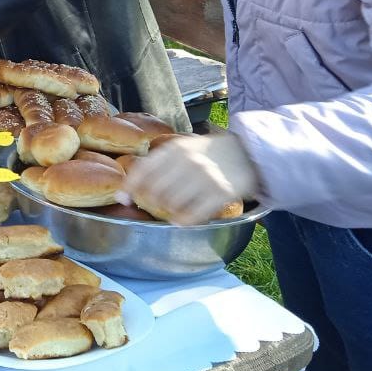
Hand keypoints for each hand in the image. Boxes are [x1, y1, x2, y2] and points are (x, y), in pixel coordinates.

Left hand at [123, 132, 258, 225]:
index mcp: (174, 149)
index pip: (143, 170)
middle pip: (154, 191)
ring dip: (167, 212)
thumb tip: (127, 191)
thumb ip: (159, 166)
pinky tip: (181, 220)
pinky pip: (194, 214)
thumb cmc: (209, 153)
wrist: (248, 152)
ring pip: (172, 204)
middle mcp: (188, 161)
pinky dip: (183, 220)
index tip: (123, 199)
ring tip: (171, 211)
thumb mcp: (183, 149)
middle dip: (149, 202)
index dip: (129, 187)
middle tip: (154, 206)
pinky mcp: (222, 193)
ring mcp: (206, 177)